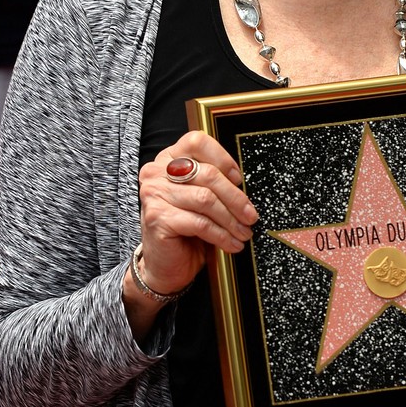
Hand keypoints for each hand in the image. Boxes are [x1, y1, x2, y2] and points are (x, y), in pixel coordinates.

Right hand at [123, 133, 258, 339]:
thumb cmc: (185, 229)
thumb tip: (242, 184)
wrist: (164, 265)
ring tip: (244, 233)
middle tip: (251, 215)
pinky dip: (222, 235)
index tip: (239, 180)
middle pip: (207, 174)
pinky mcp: (158, 218)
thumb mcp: (200, 199)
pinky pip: (200, 223)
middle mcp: (156, 173)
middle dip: (236, 198)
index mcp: (168, 159)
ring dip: (231, 220)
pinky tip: (232, 244)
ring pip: (206, 200)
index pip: (197, 141)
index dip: (223, 158)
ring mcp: (154, 194)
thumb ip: (212, 182)